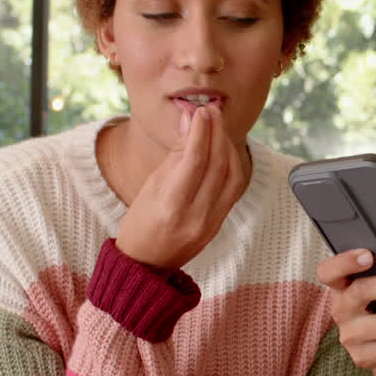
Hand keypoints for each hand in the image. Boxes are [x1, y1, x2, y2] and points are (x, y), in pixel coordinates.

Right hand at [116, 104, 246, 269]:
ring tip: (218, 126)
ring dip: (228, 146)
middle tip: (212, 111)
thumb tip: (190, 121)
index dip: (201, 131)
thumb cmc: (140, 223)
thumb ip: (175, 155)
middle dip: (216, 133)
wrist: (146, 265)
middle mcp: (196, 216)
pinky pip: (234, 189)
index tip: (201, 110)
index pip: (194, 161)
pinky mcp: (220, 224)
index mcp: (171, 207)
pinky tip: (224, 149)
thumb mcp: (150, 187)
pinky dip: (232, 165)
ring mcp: (212, 223)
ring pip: (233, 176)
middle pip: (217, 166)